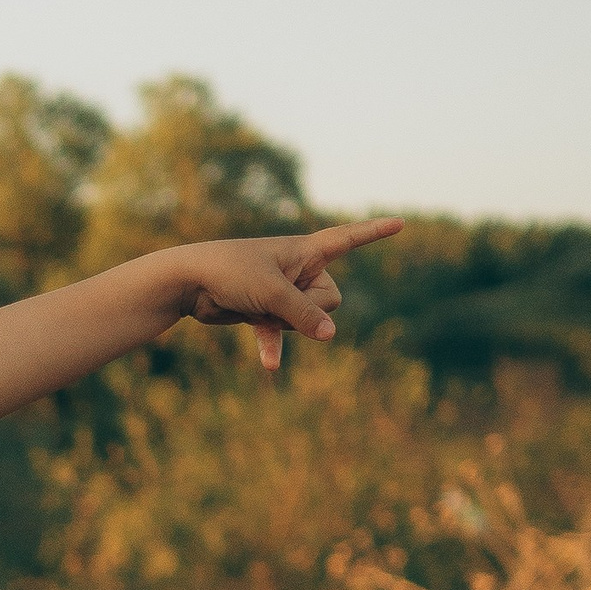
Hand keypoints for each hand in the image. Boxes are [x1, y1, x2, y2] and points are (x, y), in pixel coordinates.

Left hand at [177, 218, 403, 369]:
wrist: (189, 283)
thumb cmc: (230, 273)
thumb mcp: (272, 292)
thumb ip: (304, 314)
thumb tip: (330, 336)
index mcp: (305, 250)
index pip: (348, 238)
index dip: (374, 232)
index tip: (401, 222)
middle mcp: (298, 268)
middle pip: (330, 299)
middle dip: (307, 307)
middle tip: (275, 295)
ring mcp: (282, 292)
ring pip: (307, 320)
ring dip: (285, 322)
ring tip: (256, 306)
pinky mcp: (264, 311)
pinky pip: (280, 333)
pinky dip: (273, 345)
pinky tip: (269, 367)